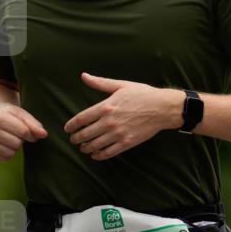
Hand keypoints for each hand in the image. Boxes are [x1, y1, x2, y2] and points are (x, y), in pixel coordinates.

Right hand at [0, 106, 46, 160]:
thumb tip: (44, 134)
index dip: (30, 134)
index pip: (23, 132)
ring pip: (10, 153)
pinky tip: (5, 144)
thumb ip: (34, 125)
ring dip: (14, 148)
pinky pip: (4, 159)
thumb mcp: (23, 116)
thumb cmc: (12, 116)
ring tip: (10, 138)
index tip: (27, 131)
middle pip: (16, 144)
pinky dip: (8, 153)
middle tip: (15, 134)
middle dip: (20, 140)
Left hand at [64, 74, 181, 159]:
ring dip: (86, 148)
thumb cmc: (143, 94)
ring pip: (95, 145)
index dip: (72, 125)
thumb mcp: (120, 85)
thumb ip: (100, 83)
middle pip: (85, 134)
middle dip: (76, 139)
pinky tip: (95, 155)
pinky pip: (108, 152)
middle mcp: (109, 121)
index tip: (67, 129)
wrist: (162, 108)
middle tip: (73, 140)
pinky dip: (99, 155)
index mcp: (106, 106)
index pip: (82, 118)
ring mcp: (118, 133)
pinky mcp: (127, 143)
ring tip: (83, 148)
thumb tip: (83, 76)